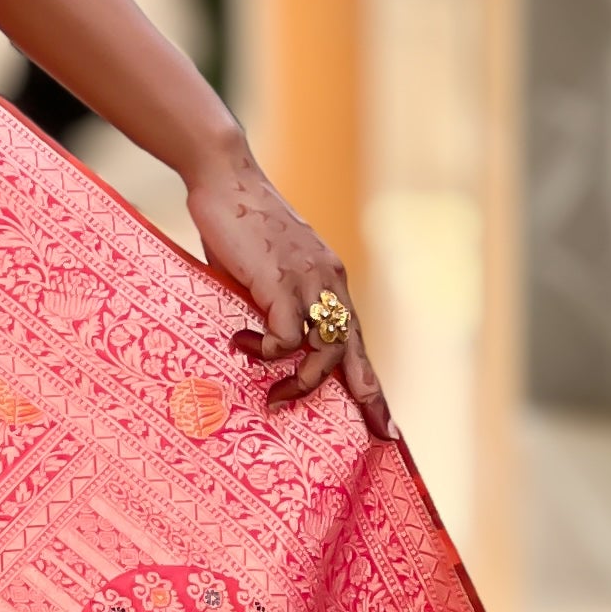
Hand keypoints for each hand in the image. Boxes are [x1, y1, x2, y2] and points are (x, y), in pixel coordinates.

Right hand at [184, 147, 390, 436]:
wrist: (224, 178)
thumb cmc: (237, 224)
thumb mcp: (263, 270)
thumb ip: (271, 301)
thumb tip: (261, 341)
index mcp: (329, 280)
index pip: (357, 339)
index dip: (371, 383)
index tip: (386, 423)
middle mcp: (328, 281)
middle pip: (353, 351)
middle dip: (368, 397)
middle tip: (373, 433)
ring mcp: (308, 280)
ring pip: (325, 349)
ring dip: (300, 383)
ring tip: (272, 399)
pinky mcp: (279, 280)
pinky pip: (287, 335)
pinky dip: (267, 351)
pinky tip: (241, 345)